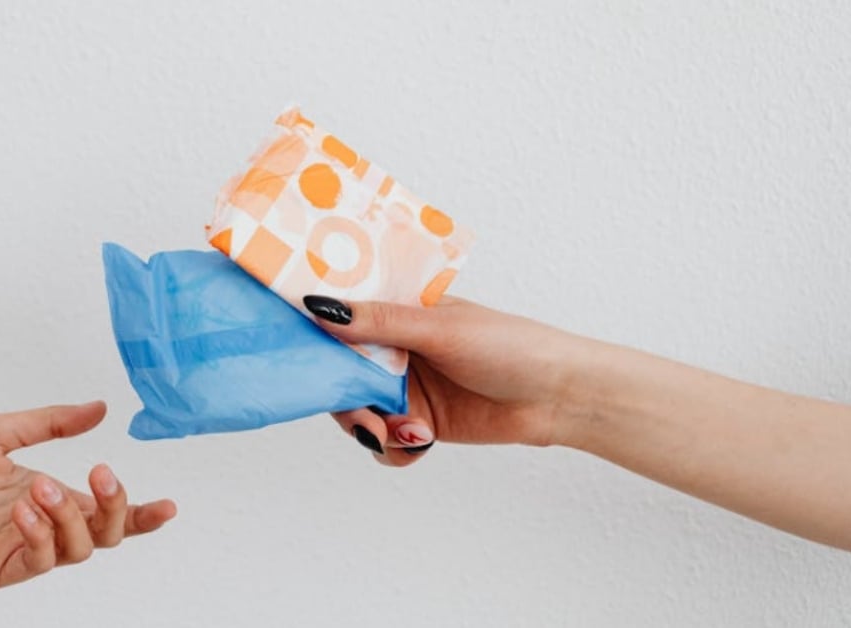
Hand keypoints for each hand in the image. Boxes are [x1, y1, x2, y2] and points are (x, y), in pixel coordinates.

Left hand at [0, 402, 175, 589]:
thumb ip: (51, 422)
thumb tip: (99, 408)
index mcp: (41, 493)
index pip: (101, 509)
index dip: (137, 511)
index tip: (168, 505)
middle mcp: (35, 523)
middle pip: (102, 534)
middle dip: (117, 508)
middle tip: (102, 474)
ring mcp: (15, 548)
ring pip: (77, 549)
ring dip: (71, 516)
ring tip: (41, 487)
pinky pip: (35, 562)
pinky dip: (40, 535)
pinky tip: (24, 509)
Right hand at [305, 295, 592, 465]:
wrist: (556, 397)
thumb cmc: (509, 345)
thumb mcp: (438, 329)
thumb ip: (379, 323)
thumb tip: (319, 307)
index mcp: (397, 313)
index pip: (340, 319)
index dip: (314, 336)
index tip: (294, 355)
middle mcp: (395, 349)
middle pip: (340, 376)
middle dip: (346, 401)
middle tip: (364, 418)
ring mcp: (405, 388)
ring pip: (358, 413)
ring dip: (373, 428)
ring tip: (406, 432)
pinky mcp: (417, 423)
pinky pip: (384, 441)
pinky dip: (394, 447)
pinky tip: (420, 442)